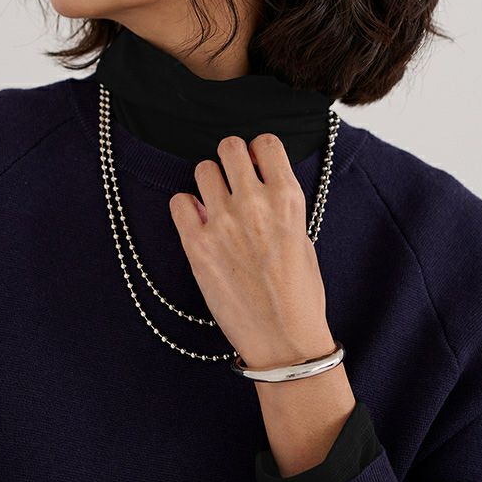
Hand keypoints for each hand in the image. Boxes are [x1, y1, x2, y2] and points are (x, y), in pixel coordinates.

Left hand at [168, 133, 334, 367]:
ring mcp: (222, 222)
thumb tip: (257, 180)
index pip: (265, 142)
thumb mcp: (302, 237)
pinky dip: (187, 208)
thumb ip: (279, 203)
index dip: (258, 152)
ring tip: (216, 205)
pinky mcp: (197, 244)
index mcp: (287, 198)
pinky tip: (199, 223)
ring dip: (209, 182)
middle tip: (233, 179)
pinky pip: (178, 201)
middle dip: (231, 159)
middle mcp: (254, 202)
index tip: (256, 164)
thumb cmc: (299, 293)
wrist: (282, 338)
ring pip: (202, 169)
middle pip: (229, 146)